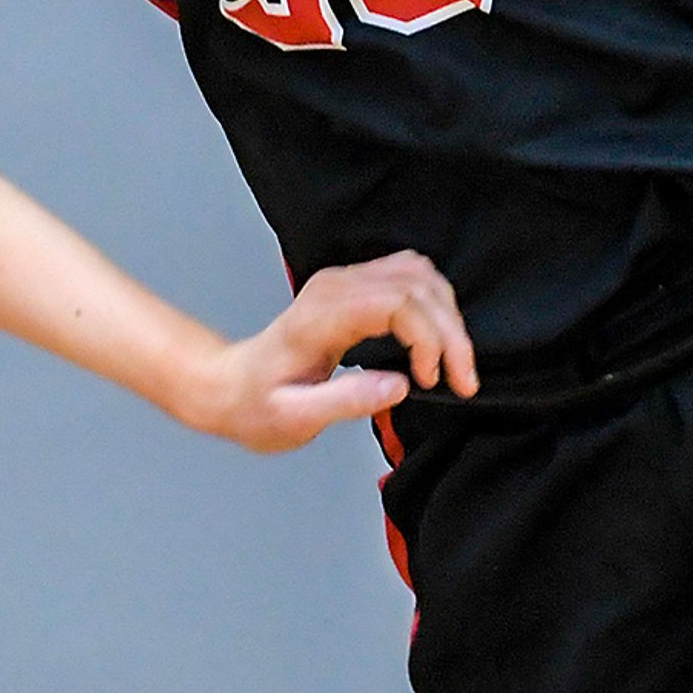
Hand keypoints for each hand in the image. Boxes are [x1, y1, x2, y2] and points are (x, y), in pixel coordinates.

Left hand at [180, 252, 478, 453]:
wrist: (230, 386)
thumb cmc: (257, 406)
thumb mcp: (294, 418)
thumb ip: (346, 401)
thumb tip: (399, 387)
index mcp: (320, 316)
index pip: (397, 302)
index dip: (430, 338)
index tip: (434, 380)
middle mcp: (335, 287)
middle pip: (418, 285)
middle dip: (451, 333)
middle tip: (462, 381)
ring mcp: (344, 281)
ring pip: (420, 274)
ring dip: (448, 317)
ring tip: (452, 366)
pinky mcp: (353, 287)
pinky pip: (409, 278)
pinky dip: (434, 306)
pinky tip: (436, 343)